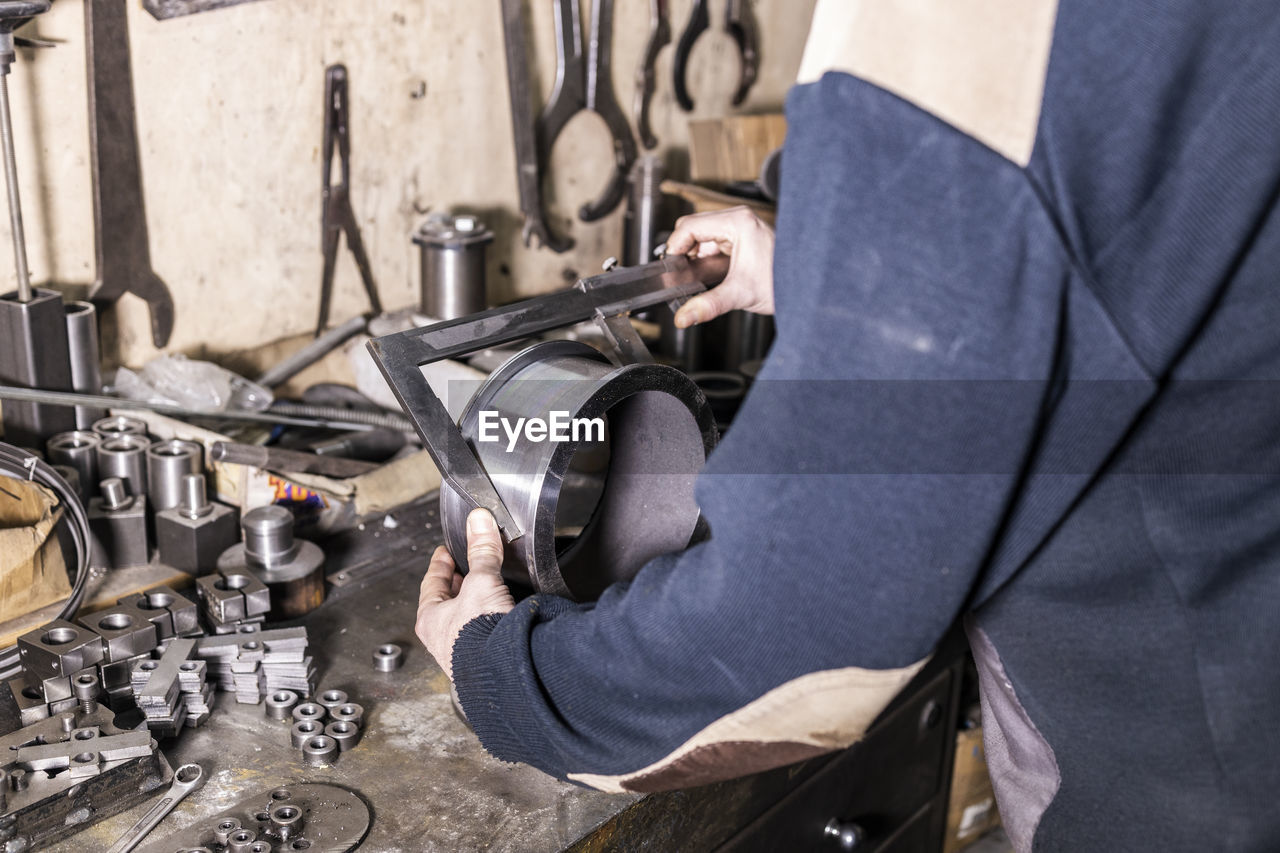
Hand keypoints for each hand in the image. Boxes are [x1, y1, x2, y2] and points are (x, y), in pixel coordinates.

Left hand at [416, 508, 514, 680]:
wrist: (505, 672)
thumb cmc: (480, 637)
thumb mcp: (482, 582)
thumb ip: (482, 551)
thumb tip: (479, 521)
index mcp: (430, 619)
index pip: (432, 583)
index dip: (440, 564)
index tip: (445, 553)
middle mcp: (442, 638)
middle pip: (446, 602)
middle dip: (459, 583)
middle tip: (467, 567)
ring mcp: (462, 652)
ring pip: (465, 619)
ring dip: (475, 602)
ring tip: (487, 587)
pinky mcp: (484, 659)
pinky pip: (483, 632)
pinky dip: (490, 619)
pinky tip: (502, 614)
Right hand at [665, 206, 774, 328]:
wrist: (806, 286)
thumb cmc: (784, 282)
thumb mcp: (740, 294)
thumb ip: (708, 305)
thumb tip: (684, 316)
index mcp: (737, 223)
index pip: (689, 226)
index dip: (675, 246)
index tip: (670, 266)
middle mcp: (738, 219)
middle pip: (693, 228)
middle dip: (684, 251)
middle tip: (681, 275)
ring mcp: (741, 227)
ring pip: (702, 235)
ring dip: (694, 255)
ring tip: (695, 277)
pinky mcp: (742, 237)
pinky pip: (713, 242)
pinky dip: (705, 257)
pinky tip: (707, 274)